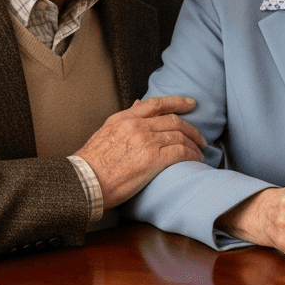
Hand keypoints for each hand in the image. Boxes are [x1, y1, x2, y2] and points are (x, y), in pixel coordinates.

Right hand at [74, 96, 204, 207]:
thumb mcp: (106, 132)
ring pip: (180, 136)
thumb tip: (138, 105)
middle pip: (174, 121)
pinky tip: (195, 160)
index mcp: (124, 118)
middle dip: (192, 129)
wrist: (84, 182)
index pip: (156, 103)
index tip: (191, 104)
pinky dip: (192, 155)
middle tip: (200, 138)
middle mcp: (137, 126)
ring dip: (194, 145)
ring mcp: (146, 142)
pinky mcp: (153, 159)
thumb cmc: (91, 163)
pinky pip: (180, 152)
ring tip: (199, 152)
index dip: (178, 102)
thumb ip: (125, 119)